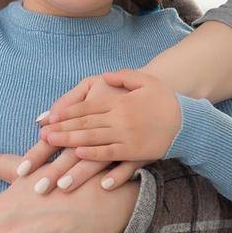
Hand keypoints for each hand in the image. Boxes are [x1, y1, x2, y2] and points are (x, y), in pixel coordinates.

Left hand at [26, 70, 181, 185]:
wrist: (189, 120)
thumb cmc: (164, 99)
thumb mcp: (144, 81)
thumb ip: (122, 76)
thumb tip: (103, 76)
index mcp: (119, 101)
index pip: (86, 107)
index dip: (66, 113)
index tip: (49, 119)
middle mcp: (120, 119)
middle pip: (85, 125)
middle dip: (62, 130)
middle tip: (42, 137)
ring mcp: (127, 136)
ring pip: (94, 140)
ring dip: (71, 144)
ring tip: (54, 146)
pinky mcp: (136, 152)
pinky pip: (112, 156)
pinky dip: (95, 156)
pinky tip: (80, 156)